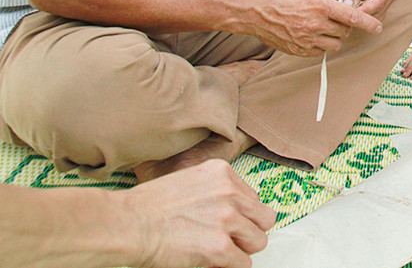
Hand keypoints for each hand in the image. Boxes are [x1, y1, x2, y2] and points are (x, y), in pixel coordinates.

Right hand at [125, 160, 275, 267]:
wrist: (126, 223)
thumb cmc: (147, 207)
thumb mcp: (189, 182)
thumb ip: (216, 192)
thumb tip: (232, 212)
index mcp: (222, 173)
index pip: (253, 198)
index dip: (243, 215)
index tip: (229, 224)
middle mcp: (230, 193)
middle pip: (264, 218)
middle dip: (249, 231)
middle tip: (231, 240)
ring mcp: (228, 220)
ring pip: (258, 241)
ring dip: (241, 250)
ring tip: (219, 251)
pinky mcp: (221, 248)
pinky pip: (243, 263)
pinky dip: (230, 266)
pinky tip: (211, 263)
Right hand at [239, 0, 381, 56]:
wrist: (251, 10)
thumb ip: (326, 3)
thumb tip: (342, 11)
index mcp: (320, 6)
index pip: (353, 17)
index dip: (368, 23)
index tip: (378, 27)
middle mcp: (315, 24)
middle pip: (345, 31)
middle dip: (345, 26)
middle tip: (336, 19)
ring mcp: (306, 40)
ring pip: (335, 44)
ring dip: (334, 37)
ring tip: (322, 27)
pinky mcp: (298, 50)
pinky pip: (319, 52)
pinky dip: (320, 45)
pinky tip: (310, 35)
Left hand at [338, 0, 397, 18]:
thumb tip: (348, 8)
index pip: (376, 4)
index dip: (362, 12)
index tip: (346, 15)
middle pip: (378, 12)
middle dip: (362, 15)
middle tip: (343, 16)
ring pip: (376, 15)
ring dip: (362, 16)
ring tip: (346, 13)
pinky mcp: (381, 0)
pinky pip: (373, 12)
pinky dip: (363, 13)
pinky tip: (351, 10)